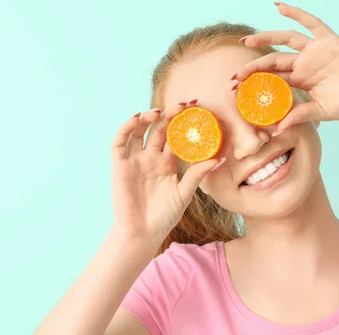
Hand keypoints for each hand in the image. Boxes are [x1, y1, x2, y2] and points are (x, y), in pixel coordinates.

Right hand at [110, 100, 224, 245]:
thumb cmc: (164, 217)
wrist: (142, 233)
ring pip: (138, 132)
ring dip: (146, 118)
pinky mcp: (119, 166)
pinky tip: (136, 119)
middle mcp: (151, 158)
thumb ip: (197, 174)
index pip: (175, 137)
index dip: (183, 123)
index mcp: (167, 163)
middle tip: (182, 105)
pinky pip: (120, 143)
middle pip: (158, 130)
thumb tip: (219, 158)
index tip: (197, 109)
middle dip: (168, 116)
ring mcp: (135, 161)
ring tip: (158, 112)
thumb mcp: (184, 193)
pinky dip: (126, 128)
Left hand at [234, 2, 338, 131]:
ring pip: (285, 40)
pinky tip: (279, 6)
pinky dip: (296, 14)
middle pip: (272, 62)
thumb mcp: (322, 112)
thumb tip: (278, 129)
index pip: (271, 80)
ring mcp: (315, 52)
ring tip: (246, 40)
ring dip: (266, 38)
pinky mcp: (328, 41)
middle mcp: (303, 65)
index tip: (234, 87)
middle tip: (234, 74)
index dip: (253, 82)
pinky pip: (311, 23)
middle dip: (252, 67)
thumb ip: (300, 116)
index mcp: (300, 82)